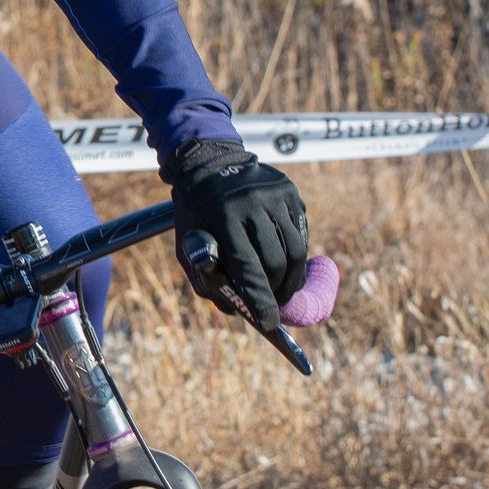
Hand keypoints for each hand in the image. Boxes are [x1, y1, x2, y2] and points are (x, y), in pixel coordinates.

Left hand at [163, 139, 308, 331]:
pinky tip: (284, 260)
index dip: (260, 299)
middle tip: (274, 304)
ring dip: (291, 277)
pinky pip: (300, 233)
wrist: (207, 163)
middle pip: (276, 262)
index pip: (248, 267)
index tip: (270, 324)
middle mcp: (251, 203)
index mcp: (223, 217)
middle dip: (277, 291)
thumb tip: (240, 312)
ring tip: (282, 288)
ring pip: (296, 250)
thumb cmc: (195, 213)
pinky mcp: (290, 192)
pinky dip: (294, 253)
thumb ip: (208, 280)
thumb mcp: (188, 245)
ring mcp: (274, 195)